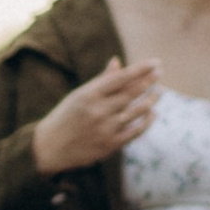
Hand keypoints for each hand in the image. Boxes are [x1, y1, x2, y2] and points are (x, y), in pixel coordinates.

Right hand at [31, 60, 160, 174]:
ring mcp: (105, 128)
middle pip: (131, 92)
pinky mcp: (110, 144)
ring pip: (137, 111)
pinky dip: (147, 121)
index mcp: (89, 94)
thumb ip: (101, 80)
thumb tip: (118, 61)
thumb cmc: (66, 116)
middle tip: (160, 72)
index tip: (155, 62)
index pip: (121, 78)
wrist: (50, 148)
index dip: (141, 69)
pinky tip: (153, 113)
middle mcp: (98, 110)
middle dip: (149, 81)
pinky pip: (135, 131)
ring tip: (159, 91)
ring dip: (151, 99)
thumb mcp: (79, 95)